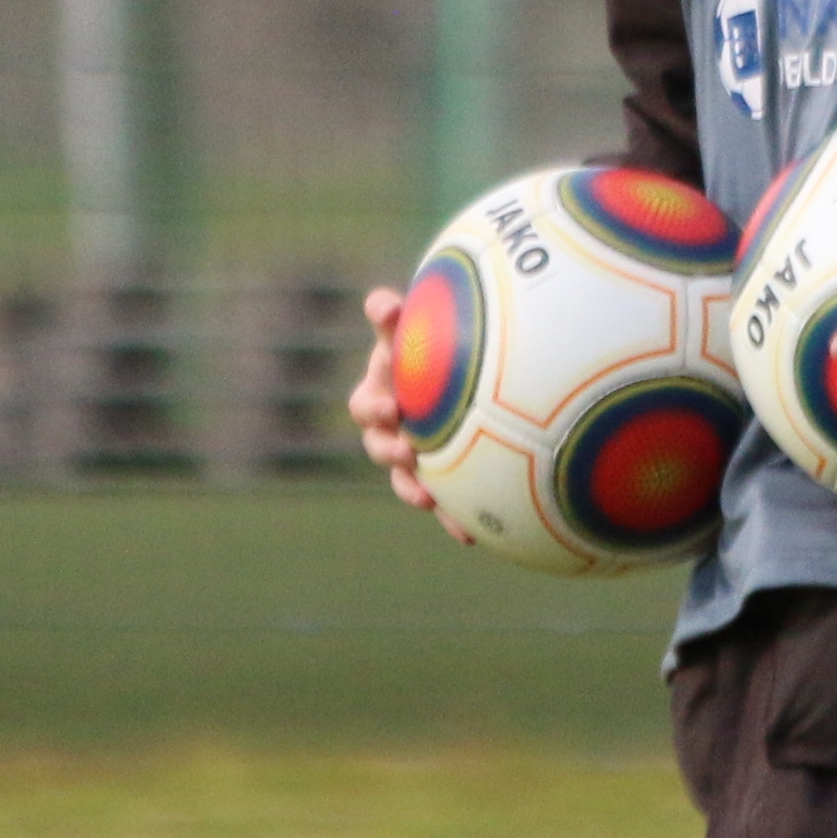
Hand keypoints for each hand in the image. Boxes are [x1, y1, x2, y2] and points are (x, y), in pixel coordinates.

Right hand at [348, 286, 471, 543]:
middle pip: (379, 445)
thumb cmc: (430, 343)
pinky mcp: (430, 478)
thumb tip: (382, 302)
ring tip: (428, 498)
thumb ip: (396, 318)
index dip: (374, 408)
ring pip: (403, 480)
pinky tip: (469, 535)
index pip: (367, 402)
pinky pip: (439, 501)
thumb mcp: (415, 327)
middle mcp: (388, 429)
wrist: (451, 375)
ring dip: (412, 490)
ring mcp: (408, 456)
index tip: (392, 410)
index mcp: (380, 394)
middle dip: (390, 451)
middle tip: (408, 450)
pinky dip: (450, 518)